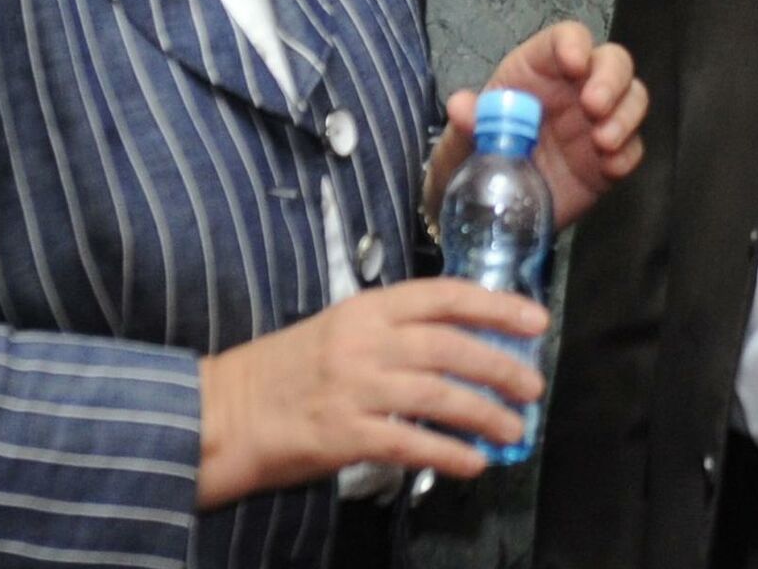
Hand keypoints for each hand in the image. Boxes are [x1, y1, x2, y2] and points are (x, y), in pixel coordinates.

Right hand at [194, 278, 548, 508]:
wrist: (224, 411)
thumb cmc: (279, 372)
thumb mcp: (334, 332)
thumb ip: (387, 334)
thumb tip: (453, 348)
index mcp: (362, 310)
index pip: (440, 295)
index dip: (494, 305)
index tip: (533, 318)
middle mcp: (362, 343)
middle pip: (450, 346)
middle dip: (501, 365)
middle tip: (533, 385)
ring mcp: (353, 388)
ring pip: (438, 396)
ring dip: (485, 414)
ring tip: (514, 429)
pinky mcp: (344, 434)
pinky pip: (410, 444)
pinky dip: (448, 454)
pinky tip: (472, 463)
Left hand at [425, 21, 647, 228]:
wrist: (489, 201)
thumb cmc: (476, 151)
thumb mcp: (462, 136)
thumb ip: (466, 120)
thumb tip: (461, 107)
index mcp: (537, 70)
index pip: (564, 38)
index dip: (574, 43)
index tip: (574, 64)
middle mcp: (574, 88)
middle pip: (613, 61)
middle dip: (611, 79)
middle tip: (594, 107)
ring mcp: (596, 122)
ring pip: (633, 98)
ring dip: (625, 116)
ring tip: (602, 142)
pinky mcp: (610, 157)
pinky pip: (634, 148)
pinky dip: (627, 155)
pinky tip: (609, 167)